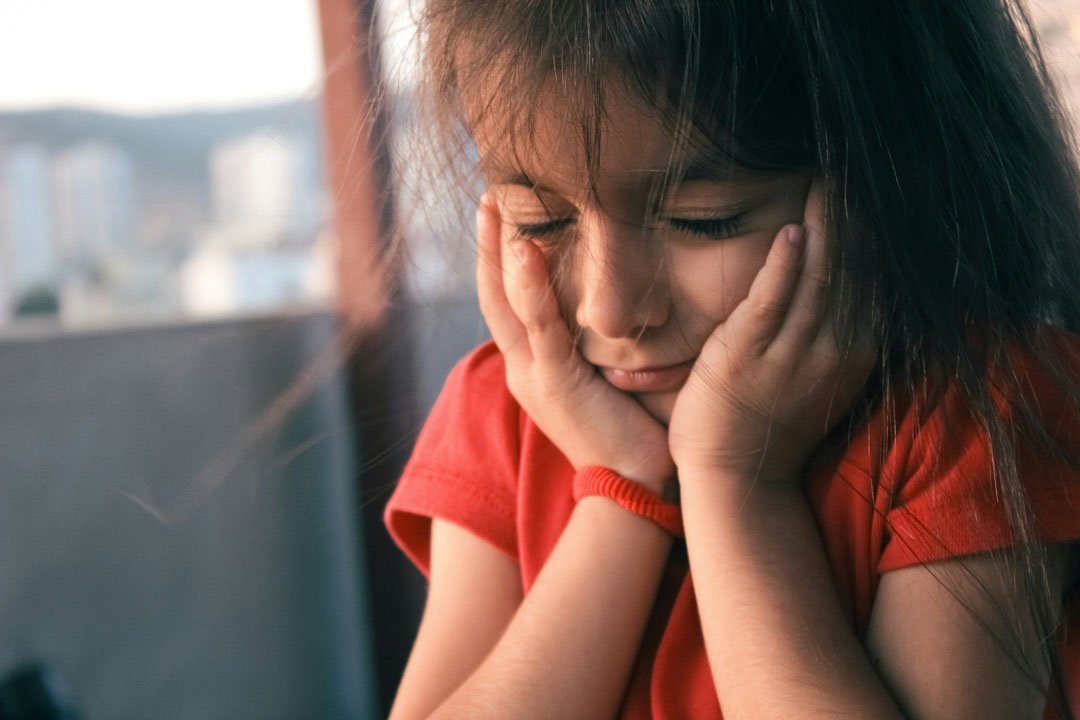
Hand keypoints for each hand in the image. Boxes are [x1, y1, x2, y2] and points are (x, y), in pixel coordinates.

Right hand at [476, 197, 674, 493]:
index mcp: (536, 362)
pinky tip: (525, 248)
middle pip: (494, 294)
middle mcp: (524, 366)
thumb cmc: (632, 426)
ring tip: (493, 204)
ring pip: (506, 304)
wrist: (634, 484)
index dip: (501, 255)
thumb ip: (600, 338)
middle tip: (488, 192)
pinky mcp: (554, 384)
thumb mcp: (608, 373)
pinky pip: (539, 327)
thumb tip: (623, 296)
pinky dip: (529, 287)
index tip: (503, 210)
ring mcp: (534, 375)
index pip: (509, 299)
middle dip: (489, 242)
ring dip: (498, 252)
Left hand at [667, 178, 874, 484]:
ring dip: (825, 225)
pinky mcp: (747, 356)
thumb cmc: (769, 420)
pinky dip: (785, 266)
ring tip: (829, 176)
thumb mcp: (818, 373)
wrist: (735, 477)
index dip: (876, 230)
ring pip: (820, 278)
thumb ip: (834, 327)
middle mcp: (833, 351)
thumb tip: (842, 277)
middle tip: (855, 162)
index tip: (875, 185)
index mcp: (854, 353)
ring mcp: (791, 355)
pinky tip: (794, 230)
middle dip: (856, 214)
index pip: (873, 278)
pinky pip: (773, 303)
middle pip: (854, 269)